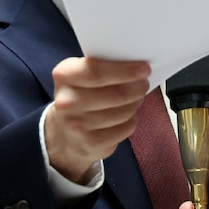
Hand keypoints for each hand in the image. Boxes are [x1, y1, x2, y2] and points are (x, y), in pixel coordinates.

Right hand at [45, 56, 150, 182]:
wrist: (65, 132)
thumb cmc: (81, 95)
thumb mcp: (82, 75)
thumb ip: (103, 66)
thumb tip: (138, 66)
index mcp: (64, 76)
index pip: (96, 71)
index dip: (125, 70)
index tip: (144, 68)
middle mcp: (66, 101)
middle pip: (115, 94)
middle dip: (136, 88)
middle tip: (144, 83)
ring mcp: (76, 125)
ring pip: (123, 112)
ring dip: (135, 103)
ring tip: (135, 98)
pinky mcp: (90, 143)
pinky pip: (125, 128)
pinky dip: (131, 120)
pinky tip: (126, 116)